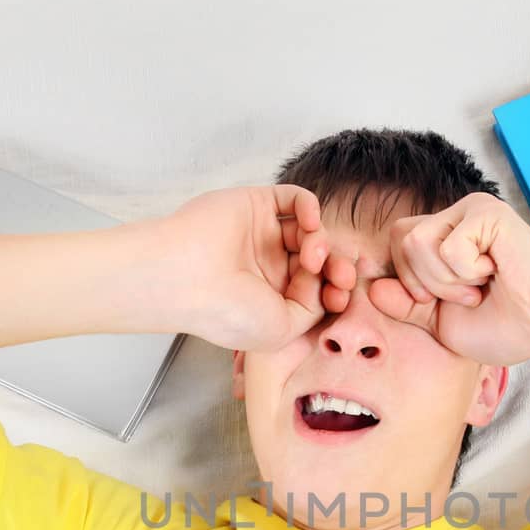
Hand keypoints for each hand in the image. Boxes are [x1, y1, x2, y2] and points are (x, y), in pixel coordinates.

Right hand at [151, 184, 356, 351]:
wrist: (186, 277)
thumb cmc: (227, 312)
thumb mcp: (281, 330)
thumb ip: (311, 311)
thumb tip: (323, 287)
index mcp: (272, 298)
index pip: (317, 289)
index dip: (335, 291)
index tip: (341, 298)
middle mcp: (268, 266)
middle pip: (318, 259)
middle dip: (337, 267)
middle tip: (343, 275)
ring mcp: (262, 235)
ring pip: (309, 231)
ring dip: (321, 240)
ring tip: (313, 254)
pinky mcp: (256, 205)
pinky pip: (294, 199)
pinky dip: (310, 208)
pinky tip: (310, 223)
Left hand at [365, 192, 529, 364]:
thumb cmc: (505, 326)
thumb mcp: (440, 323)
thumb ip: (404, 304)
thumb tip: (368, 284)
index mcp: (441, 240)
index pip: (393, 246)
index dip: (407, 283)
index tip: (442, 303)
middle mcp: (453, 218)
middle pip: (399, 240)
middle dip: (424, 283)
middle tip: (466, 295)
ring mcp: (469, 211)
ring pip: (416, 241)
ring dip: (446, 279)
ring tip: (480, 285)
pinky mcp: (486, 212)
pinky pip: (447, 245)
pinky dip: (467, 272)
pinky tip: (496, 271)